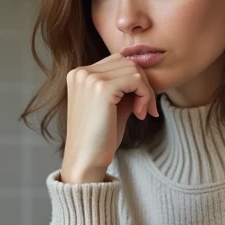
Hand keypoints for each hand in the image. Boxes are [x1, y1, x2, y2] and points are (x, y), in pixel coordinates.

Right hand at [61, 53, 158, 183]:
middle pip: (127, 62)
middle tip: (145, 110)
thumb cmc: (99, 138)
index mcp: (78, 75)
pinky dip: (145, 96)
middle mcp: (81, 72)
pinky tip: (139, 115)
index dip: (135, 81)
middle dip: (143, 84)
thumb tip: (144, 74)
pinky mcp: (102, 88)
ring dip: (145, 91)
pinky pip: (136, 80)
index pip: (117, 62)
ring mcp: (89, 79)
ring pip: (134, 69)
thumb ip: (124, 87)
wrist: (86, 162)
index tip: (140, 106)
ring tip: (141, 113)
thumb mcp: (112, 105)